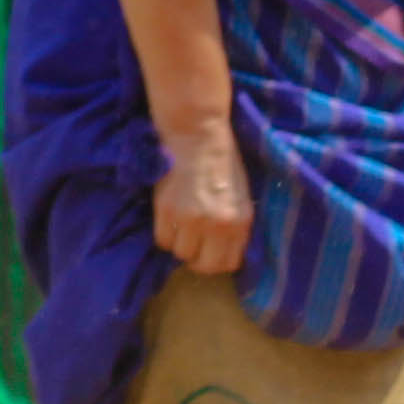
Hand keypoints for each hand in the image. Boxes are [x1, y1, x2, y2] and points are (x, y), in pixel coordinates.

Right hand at [152, 124, 253, 274]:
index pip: (228, 264)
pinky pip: (162, 239)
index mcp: (241, 221)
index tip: (211, 253)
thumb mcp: (242, 198)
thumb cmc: (224, 165)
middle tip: (194, 245)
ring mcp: (191, 219)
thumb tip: (224, 252)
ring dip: (180, 243)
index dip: (217, 261)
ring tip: (183, 224)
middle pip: (203, 266)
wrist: (199, 138)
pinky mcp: (167, 210)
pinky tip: (171, 218)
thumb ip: (235, 226)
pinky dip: (165, 233)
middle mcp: (218, 225)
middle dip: (198, 259)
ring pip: (180, 253)